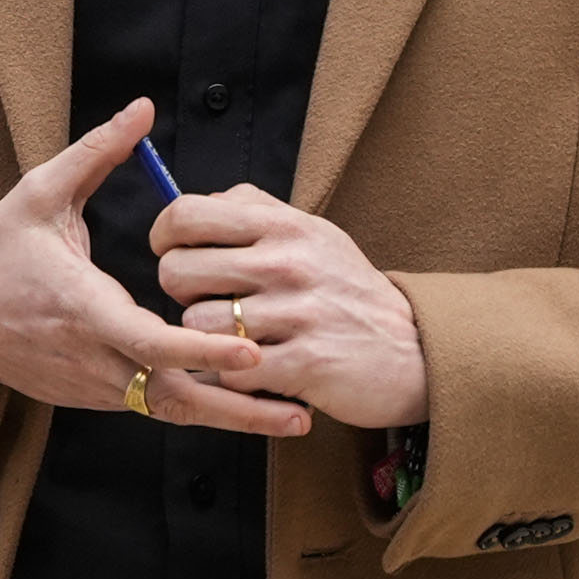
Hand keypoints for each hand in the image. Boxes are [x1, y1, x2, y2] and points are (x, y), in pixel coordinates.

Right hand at [0, 99, 306, 436]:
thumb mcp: (40, 192)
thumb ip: (97, 153)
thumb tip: (143, 109)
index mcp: (83, 307)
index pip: (152, 344)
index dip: (205, 351)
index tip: (252, 354)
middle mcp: (93, 357)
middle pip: (175, 398)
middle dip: (240, 410)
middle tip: (299, 413)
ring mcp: (92, 385)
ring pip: (169, 410)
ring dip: (228, 416)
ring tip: (290, 417)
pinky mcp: (90, 398)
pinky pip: (150, 405)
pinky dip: (196, 405)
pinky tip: (243, 404)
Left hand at [153, 185, 429, 429]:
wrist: (414, 349)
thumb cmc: (344, 289)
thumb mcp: (310, 233)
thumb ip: (251, 211)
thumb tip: (188, 203)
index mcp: (284, 226)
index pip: (186, 214)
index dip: (164, 236)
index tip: (173, 252)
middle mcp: (288, 263)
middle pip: (176, 271)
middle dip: (180, 292)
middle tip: (208, 302)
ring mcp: (298, 314)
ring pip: (196, 325)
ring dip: (206, 340)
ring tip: (237, 338)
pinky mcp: (305, 363)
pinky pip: (229, 371)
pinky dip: (235, 375)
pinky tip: (258, 368)